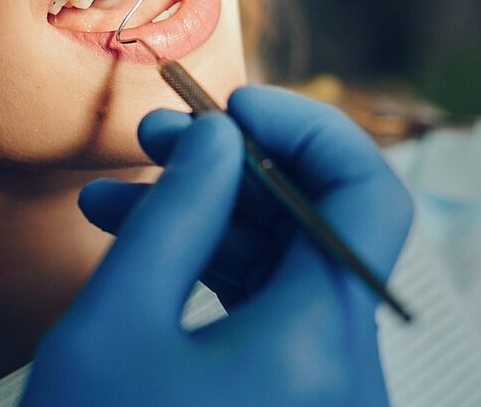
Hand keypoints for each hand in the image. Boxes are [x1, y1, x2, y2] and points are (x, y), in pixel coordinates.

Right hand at [19, 85, 412, 405]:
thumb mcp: (114, 327)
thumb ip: (176, 217)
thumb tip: (223, 135)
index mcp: (321, 340)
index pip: (366, 196)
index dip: (307, 129)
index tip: (229, 104)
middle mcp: (343, 368)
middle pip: (319, 229)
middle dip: (234, 172)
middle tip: (153, 138)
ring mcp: (319, 395)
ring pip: (285, 274)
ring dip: (208, 224)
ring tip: (114, 197)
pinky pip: (266, 322)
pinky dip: (210, 279)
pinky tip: (135, 253)